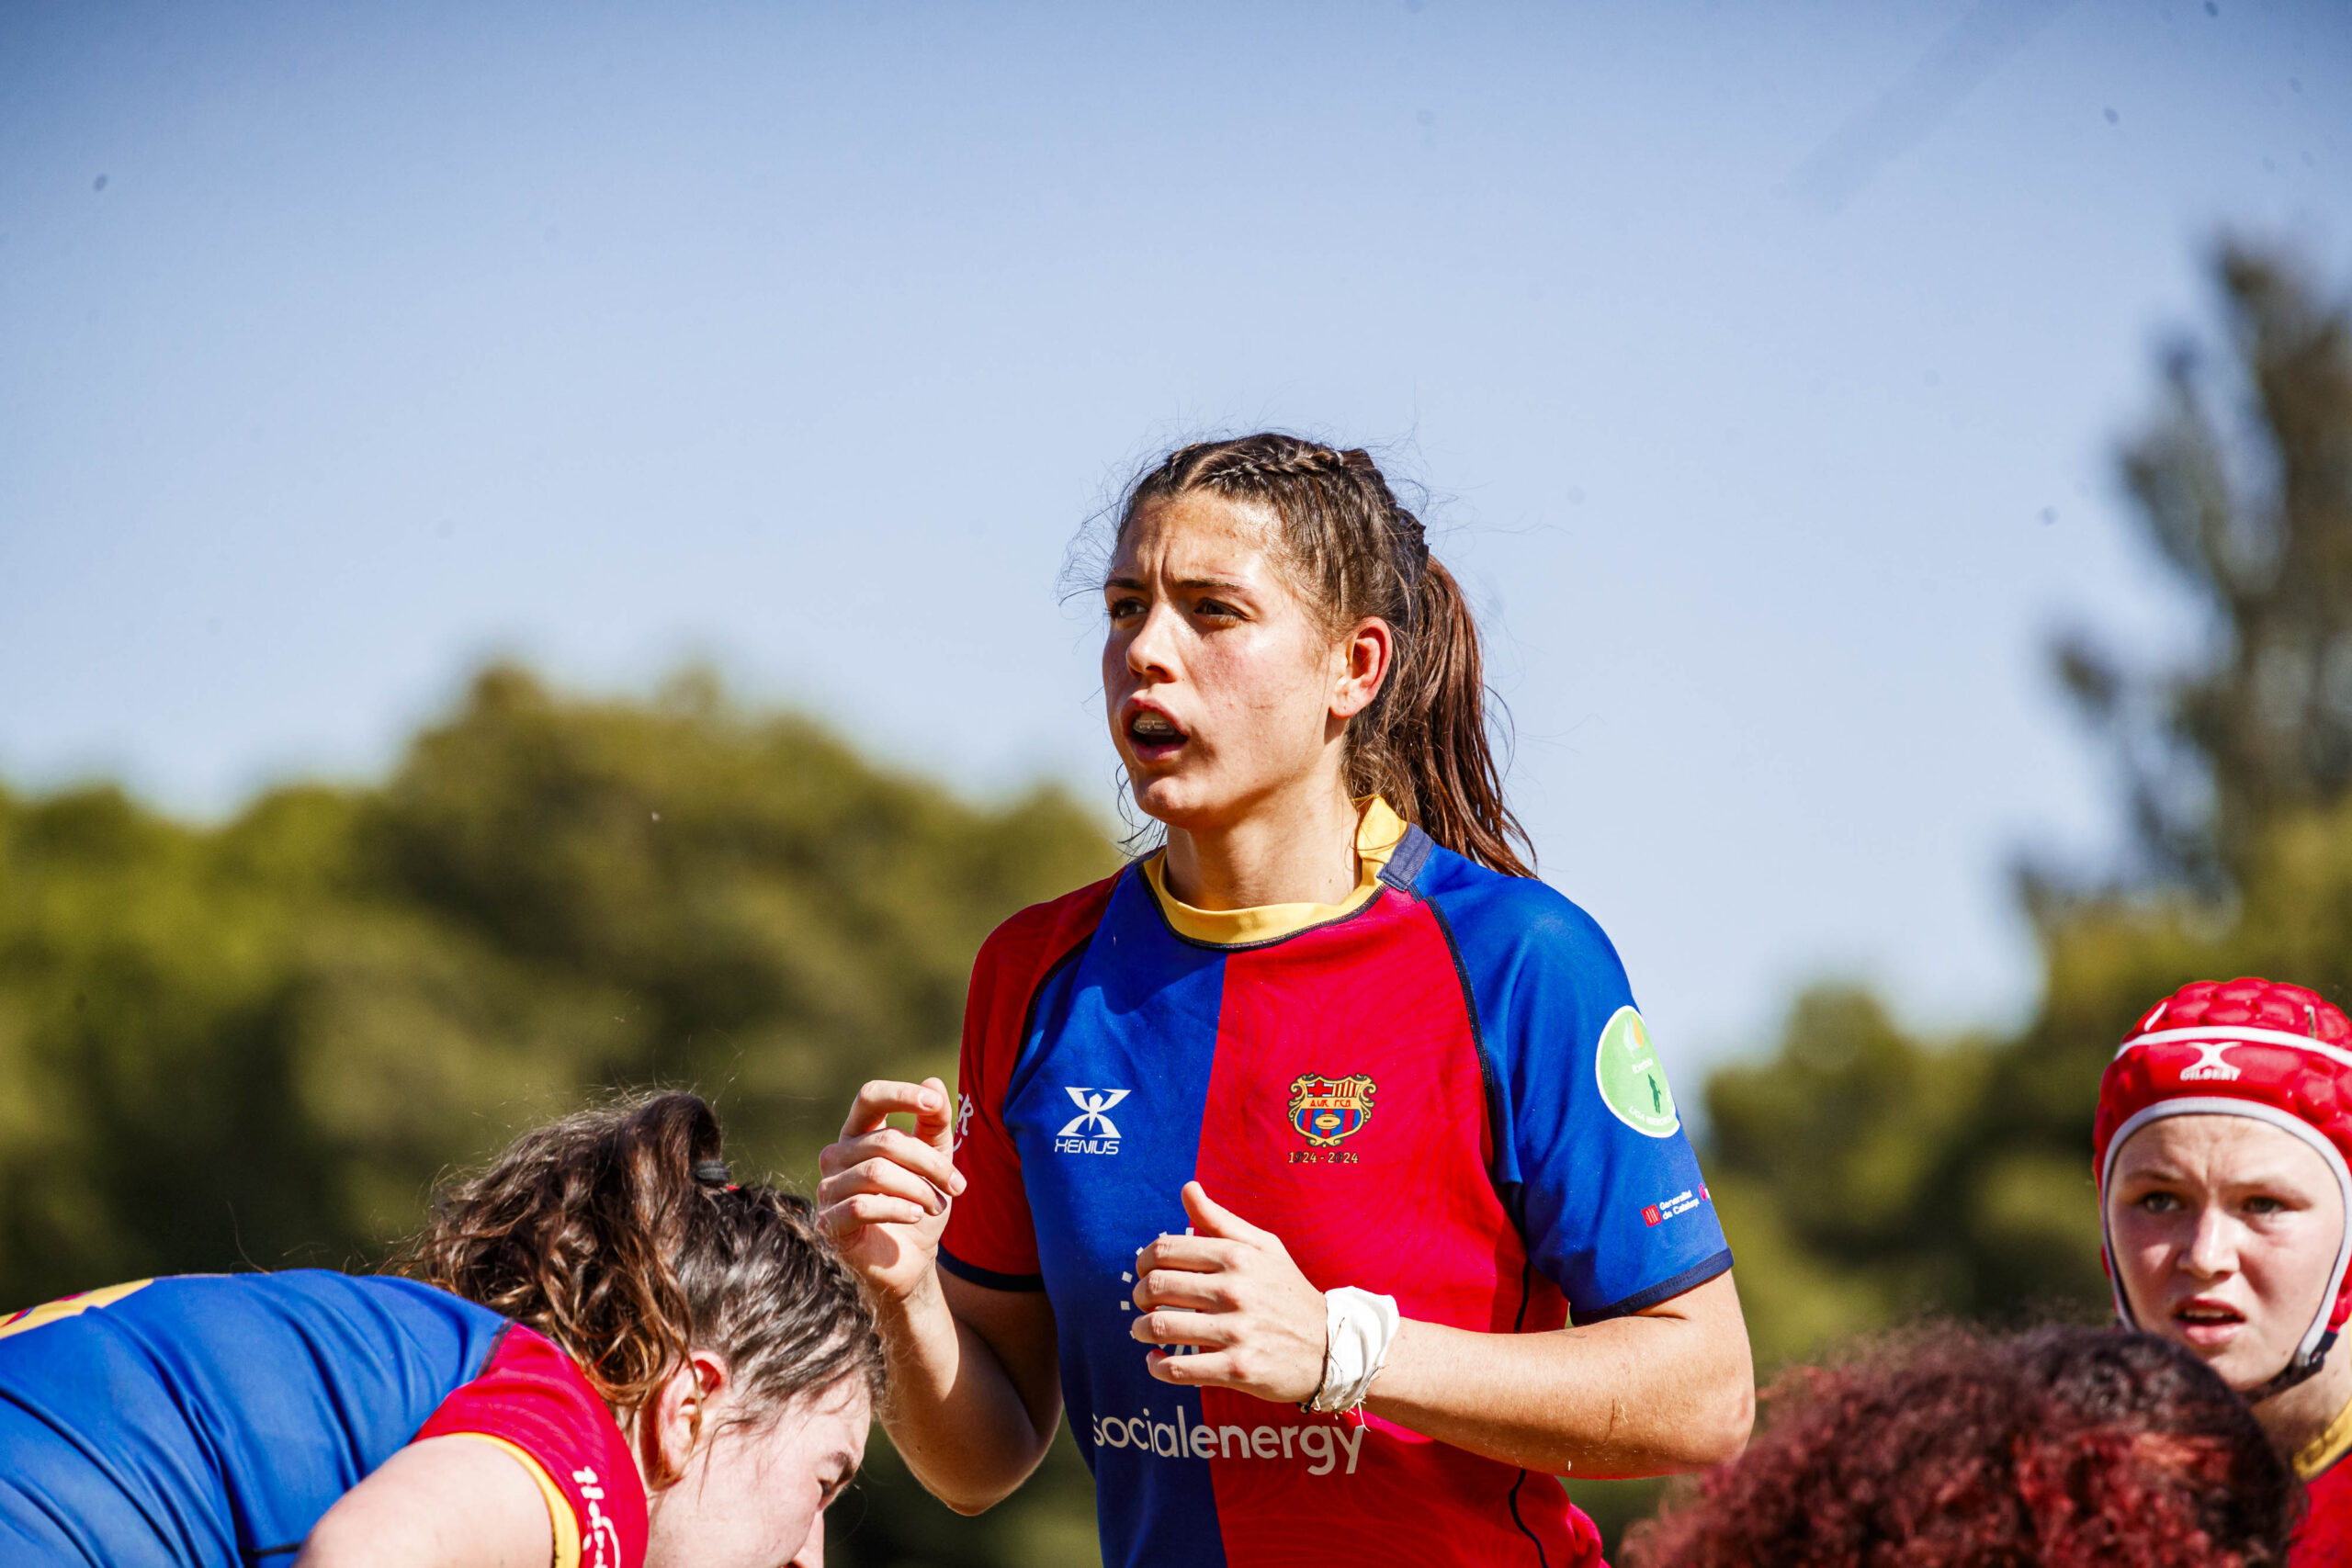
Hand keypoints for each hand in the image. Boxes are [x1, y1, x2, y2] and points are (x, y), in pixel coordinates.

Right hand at [817, 1078, 963, 1302]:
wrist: (912, 1262)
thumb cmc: (919, 1204)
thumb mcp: (936, 1160)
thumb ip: (934, 1124)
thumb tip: (933, 1082)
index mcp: (859, 1134)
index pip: (870, 1097)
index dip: (901, 1095)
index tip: (935, 1105)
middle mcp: (836, 1156)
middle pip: (885, 1141)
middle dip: (929, 1162)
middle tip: (957, 1184)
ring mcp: (828, 1189)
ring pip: (876, 1172)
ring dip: (918, 1190)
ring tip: (937, 1206)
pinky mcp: (829, 1222)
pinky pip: (861, 1205)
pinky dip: (898, 1209)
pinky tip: (916, 1215)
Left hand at [1130, 1182, 1328, 1404]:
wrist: (1330, 1345)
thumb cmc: (1288, 1291)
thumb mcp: (1263, 1247)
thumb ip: (1219, 1220)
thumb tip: (1188, 1188)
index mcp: (1236, 1257)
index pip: (1164, 1250)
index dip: (1143, 1261)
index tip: (1143, 1272)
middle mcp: (1234, 1291)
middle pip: (1156, 1286)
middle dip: (1139, 1295)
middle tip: (1143, 1302)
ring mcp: (1236, 1332)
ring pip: (1161, 1327)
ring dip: (1140, 1329)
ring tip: (1143, 1330)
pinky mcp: (1236, 1369)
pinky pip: (1179, 1368)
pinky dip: (1157, 1366)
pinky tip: (1156, 1360)